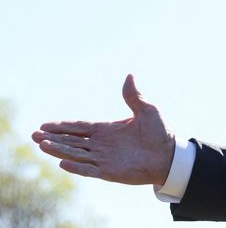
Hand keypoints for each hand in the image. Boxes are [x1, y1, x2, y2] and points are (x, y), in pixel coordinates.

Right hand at [31, 74, 174, 185]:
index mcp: (107, 129)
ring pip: (76, 154)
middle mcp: (101, 144)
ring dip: (59, 150)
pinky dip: (76, 166)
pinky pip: (88, 169)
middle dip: (53, 138)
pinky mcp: (109, 172)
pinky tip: (62, 162)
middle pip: (72, 141)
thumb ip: (134, 96)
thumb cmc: (160, 133)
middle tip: (34, 134)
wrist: (170, 155)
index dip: (63, 126)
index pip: (79, 128)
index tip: (45, 125)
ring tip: (41, 145)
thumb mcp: (147, 110)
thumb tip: (129, 75)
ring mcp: (103, 159)